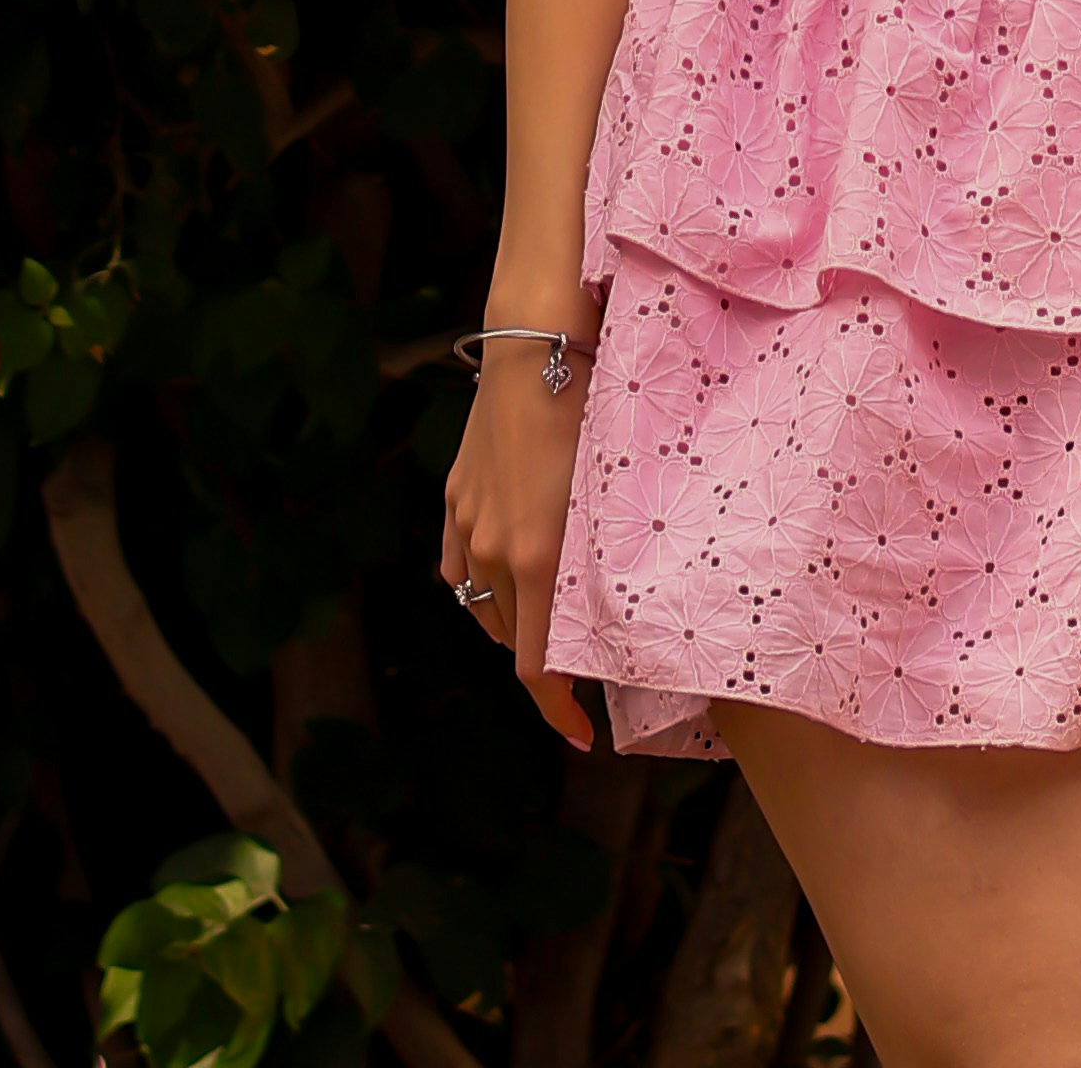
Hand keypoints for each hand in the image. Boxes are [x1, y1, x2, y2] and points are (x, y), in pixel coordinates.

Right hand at [436, 321, 599, 751]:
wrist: (537, 344)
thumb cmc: (592, 411)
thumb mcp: (609, 494)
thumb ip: (603, 561)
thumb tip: (624, 613)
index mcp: (534, 559)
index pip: (537, 669)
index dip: (558, 711)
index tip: (583, 736)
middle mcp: (493, 551)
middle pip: (512, 639)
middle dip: (545, 658)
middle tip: (584, 657)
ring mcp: (468, 523)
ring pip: (483, 605)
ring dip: (514, 622)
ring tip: (549, 615)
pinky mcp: (456, 496)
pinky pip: (461, 566)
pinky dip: (482, 585)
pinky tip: (503, 577)